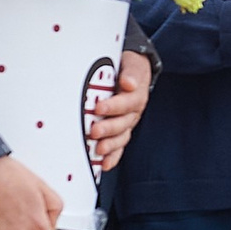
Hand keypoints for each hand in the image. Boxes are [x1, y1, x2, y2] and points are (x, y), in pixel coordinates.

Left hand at [87, 51, 153, 171]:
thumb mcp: (131, 64)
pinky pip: (119, 147)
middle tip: (94, 131)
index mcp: (136, 94)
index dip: (114, 106)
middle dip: (109, 128)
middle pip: (124, 123)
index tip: (99, 108)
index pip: (127, 102)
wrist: (133, 73)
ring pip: (122, 137)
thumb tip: (128, 83)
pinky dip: (113, 157)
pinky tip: (104, 165)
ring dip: (110, 145)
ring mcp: (128, 123)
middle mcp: (134, 111)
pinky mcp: (122, 132)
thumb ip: (130, 72)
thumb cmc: (127, 68)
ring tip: (98, 150)